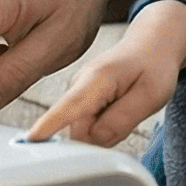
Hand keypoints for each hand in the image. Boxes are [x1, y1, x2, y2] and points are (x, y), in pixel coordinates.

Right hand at [26, 0, 185, 145]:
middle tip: (131, 114)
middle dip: (103, 136)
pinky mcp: (79, 102)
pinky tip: (118, 108)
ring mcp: (77, 94)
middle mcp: (79, 86)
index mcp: (96, 80)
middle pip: (78, 132)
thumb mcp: (151, 95)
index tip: (31, 140)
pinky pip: (88, 128)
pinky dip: (105, 126)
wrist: (152, 44)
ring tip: (126, 107)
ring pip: (84, 133)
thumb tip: (94, 140)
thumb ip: (121, 120)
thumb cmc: (154, 65)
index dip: (49, 125)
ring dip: (106, 131)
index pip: (68, 108)